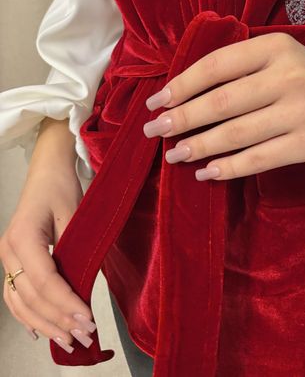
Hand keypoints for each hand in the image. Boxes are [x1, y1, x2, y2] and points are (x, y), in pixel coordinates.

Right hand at [1, 123, 97, 352]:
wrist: (47, 171)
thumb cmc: (62, 188)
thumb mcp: (75, 215)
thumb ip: (77, 250)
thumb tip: (87, 286)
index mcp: (23, 237)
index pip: (45, 281)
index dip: (66, 304)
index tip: (88, 320)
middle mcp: (8, 251)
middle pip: (31, 298)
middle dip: (59, 321)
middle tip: (85, 337)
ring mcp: (6, 257)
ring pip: (20, 302)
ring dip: (45, 324)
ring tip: (69, 341)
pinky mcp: (11, 260)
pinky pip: (14, 295)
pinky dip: (27, 316)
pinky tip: (41, 331)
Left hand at [143, 32, 304, 180]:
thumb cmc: (301, 73)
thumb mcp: (274, 54)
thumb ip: (236, 66)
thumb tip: (179, 96)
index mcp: (275, 48)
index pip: (216, 66)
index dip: (181, 85)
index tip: (156, 102)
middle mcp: (289, 78)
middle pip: (222, 102)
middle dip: (182, 118)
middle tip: (154, 130)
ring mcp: (301, 113)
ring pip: (236, 135)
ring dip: (198, 146)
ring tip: (174, 153)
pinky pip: (258, 160)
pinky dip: (227, 168)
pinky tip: (205, 171)